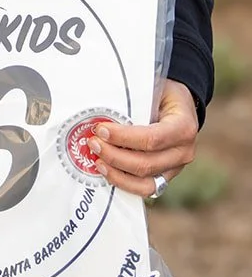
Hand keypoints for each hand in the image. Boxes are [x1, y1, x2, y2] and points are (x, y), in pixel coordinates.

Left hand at [88, 78, 198, 197]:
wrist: (181, 107)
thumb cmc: (163, 94)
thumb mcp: (153, 88)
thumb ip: (134, 100)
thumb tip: (100, 110)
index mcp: (184, 127)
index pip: (152, 138)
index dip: (124, 137)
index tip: (101, 130)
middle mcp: (184, 152)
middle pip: (146, 163)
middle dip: (114, 155)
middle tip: (93, 143)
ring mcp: (176, 168)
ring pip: (145, 182)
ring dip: (116, 173)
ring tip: (97, 160)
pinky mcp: (166, 177)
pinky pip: (145, 189)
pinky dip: (124, 182)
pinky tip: (107, 170)